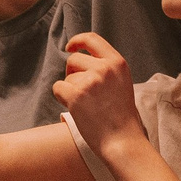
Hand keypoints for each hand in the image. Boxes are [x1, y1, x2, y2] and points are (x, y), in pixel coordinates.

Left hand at [50, 31, 142, 154]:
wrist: (123, 141)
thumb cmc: (122, 117)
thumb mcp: (122, 82)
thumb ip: (106, 69)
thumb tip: (83, 62)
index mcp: (117, 62)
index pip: (92, 39)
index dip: (77, 41)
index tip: (70, 47)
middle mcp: (104, 68)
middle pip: (74, 59)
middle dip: (72, 72)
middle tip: (80, 89)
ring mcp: (90, 81)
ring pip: (67, 77)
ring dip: (70, 89)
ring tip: (86, 105)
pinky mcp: (76, 96)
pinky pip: (58, 88)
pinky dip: (62, 98)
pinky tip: (75, 108)